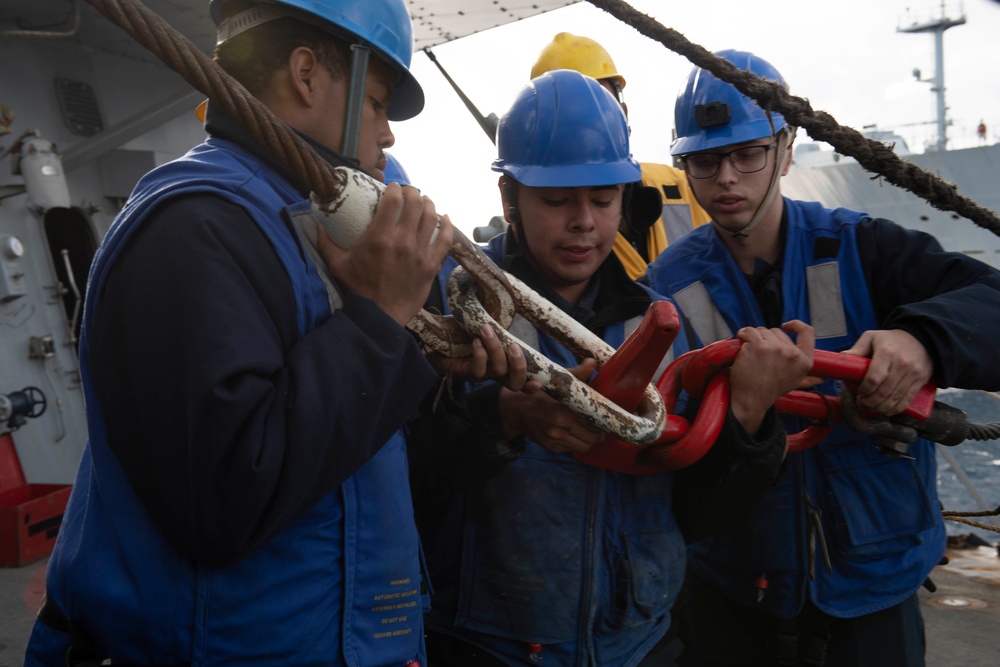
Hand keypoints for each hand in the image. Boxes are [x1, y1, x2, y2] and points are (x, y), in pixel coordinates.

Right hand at [315, 183, 453, 325]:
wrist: (380, 315)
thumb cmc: (358, 289)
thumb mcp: (337, 264)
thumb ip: (326, 242)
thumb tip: (316, 224)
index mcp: (379, 237)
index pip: (393, 201)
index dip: (395, 188)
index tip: (393, 187)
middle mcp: (402, 241)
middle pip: (415, 204)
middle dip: (413, 192)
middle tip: (409, 192)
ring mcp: (420, 253)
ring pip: (432, 218)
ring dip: (429, 205)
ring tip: (425, 201)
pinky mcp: (432, 265)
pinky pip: (446, 240)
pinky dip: (447, 226)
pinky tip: (445, 218)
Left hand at [427, 326, 541, 391]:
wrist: (439, 345)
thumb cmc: (468, 336)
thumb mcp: (487, 331)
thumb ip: (497, 324)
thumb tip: (505, 300)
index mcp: (506, 366)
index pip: (523, 381)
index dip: (532, 386)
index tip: (539, 382)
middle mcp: (496, 375)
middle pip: (515, 383)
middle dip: (518, 365)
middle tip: (513, 345)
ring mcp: (483, 374)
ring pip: (498, 371)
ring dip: (495, 349)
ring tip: (487, 330)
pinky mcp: (467, 373)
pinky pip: (478, 369)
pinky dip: (480, 354)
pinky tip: (476, 341)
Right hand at [497, 359, 602, 452]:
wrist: (514, 410)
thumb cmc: (538, 392)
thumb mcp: (555, 380)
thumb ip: (577, 374)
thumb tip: (593, 363)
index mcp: (564, 411)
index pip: (593, 424)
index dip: (601, 423)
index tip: (602, 419)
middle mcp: (560, 428)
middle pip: (592, 439)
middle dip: (597, 434)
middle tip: (596, 427)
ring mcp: (554, 439)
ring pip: (584, 447)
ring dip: (587, 440)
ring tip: (586, 431)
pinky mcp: (550, 447)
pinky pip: (571, 449)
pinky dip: (574, 442)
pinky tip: (570, 432)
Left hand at [729, 320, 814, 434]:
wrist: (751, 400)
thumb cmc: (770, 391)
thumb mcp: (794, 384)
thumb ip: (807, 379)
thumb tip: (820, 379)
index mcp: (804, 361)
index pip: (807, 333)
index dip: (796, 325)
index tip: (786, 326)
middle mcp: (792, 353)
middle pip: (776, 331)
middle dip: (765, 338)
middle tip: (760, 354)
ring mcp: (775, 348)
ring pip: (761, 331)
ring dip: (752, 338)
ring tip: (750, 353)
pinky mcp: (758, 346)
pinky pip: (749, 332)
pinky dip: (743, 335)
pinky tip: (742, 344)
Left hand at [842, 329, 932, 415]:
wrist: (920, 338)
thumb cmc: (890, 339)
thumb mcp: (871, 337)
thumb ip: (857, 349)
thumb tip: (842, 358)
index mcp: (886, 352)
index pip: (873, 378)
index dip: (864, 390)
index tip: (858, 393)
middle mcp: (902, 364)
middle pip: (883, 392)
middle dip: (869, 402)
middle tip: (861, 404)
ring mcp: (913, 373)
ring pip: (894, 399)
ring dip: (880, 408)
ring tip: (870, 408)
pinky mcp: (921, 380)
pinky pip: (907, 400)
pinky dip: (894, 409)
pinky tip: (885, 410)